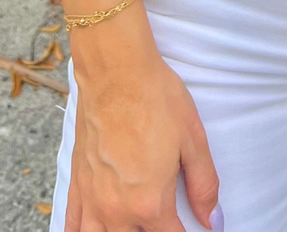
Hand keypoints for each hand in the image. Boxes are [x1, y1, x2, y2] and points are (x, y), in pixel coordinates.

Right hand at [66, 24, 220, 231]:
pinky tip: (93, 229)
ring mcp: (92, 199)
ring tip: (133, 225)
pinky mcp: (77, 182)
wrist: (116, 69)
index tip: (194, 229)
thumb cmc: (155, 98)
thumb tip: (213, 220)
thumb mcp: (193, 140)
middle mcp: (117, 210)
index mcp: (150, 203)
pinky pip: (72, 224)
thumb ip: (204, 185)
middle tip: (163, 220)